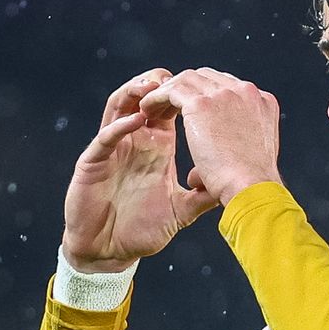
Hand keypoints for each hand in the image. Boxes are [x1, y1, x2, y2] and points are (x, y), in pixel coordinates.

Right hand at [61, 68, 219, 272]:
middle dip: (158, 84)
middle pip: (143, 100)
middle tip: (174, 77)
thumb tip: (235, 189)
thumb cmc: (141, 231)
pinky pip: (105, 137)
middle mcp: (134, 143)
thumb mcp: (181, 212)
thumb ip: (204, 197)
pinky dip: (120, 126)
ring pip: (118, 108)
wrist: (109, 252)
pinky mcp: (93, 163)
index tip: (200, 88)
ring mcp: (112, 150)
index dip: (181, 95)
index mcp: (156, 148)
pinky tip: (138, 120)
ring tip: (153, 87)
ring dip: (134, 93)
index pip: (169, 111)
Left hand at [138, 68, 282, 204]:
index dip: (205, 96)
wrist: (251, 188)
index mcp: (261, 102)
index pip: (227, 87)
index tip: (188, 110)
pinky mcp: (201, 104)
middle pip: (206, 78)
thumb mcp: (250, 159)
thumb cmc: (250, 184)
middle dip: (184, 90)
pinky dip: (157, 97)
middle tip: (166, 107)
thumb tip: (199, 172)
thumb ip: (227, 155)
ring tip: (151, 109)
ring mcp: (224, 94)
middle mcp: (245, 91)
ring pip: (187, 80)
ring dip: (168, 92)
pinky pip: (172, 90)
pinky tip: (147, 110)